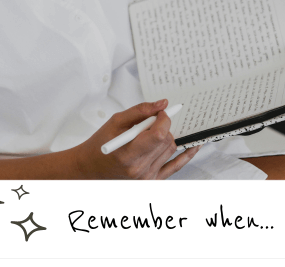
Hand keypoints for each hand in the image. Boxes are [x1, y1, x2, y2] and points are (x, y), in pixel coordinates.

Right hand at [75, 99, 201, 178]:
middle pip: (166, 141)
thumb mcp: (116, 122)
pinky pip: (176, 167)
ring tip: (154, 133)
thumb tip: (162, 104)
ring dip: (167, 138)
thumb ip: (140, 111)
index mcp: (128, 154)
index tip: (160, 113)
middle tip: (152, 122)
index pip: (158, 135)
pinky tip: (194, 146)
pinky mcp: (152, 181)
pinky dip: (186, 155)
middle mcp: (139, 169)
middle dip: (163, 127)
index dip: (163, 120)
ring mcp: (147, 178)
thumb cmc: (100, 145)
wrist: (90, 168)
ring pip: (171, 150)